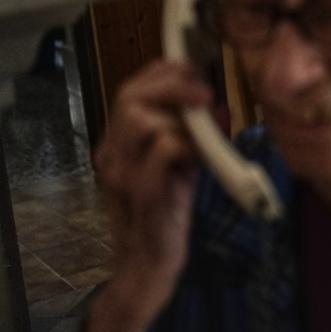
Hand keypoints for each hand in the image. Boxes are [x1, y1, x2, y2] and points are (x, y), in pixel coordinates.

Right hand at [76, 60, 210, 331]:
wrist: (152, 260)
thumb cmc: (170, 207)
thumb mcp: (180, 160)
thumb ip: (191, 130)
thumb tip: (216, 101)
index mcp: (118, 141)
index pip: (130, 88)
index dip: (164, 72)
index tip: (197, 71)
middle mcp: (112, 153)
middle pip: (130, 96)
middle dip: (175, 85)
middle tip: (207, 94)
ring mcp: (123, 173)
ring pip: (144, 121)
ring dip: (183, 121)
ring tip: (205, 138)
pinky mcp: (143, 193)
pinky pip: (163, 151)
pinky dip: (188, 147)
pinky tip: (200, 160)